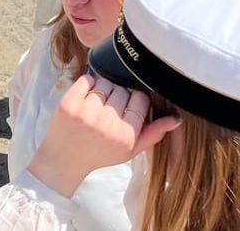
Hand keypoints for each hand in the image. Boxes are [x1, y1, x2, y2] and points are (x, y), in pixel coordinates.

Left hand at [27, 74, 179, 198]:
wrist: (63, 160)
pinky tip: (86, 98)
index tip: (127, 108)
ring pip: (106, 82)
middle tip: (110, 109)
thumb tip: (176, 119)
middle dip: (119, 95)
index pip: (141, 100)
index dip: (135, 101)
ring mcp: (86, 113)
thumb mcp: (129, 151)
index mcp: (125, 136)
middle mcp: (107, 123)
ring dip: (104, 89)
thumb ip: (153, 134)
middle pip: (124, 90)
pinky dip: (88, 84)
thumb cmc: (99, 154)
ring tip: (98, 104)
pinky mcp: (69, 104)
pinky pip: (87, 79)